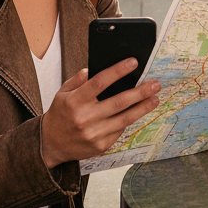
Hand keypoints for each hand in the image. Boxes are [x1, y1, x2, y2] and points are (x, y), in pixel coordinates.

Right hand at [41, 60, 160, 167]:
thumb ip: (79, 79)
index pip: (99, 82)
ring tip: (155, 98)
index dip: (118, 71)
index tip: (133, 62)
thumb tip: (95, 68)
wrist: (52, 144)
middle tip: (155, 84)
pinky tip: (138, 111)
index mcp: (75, 101)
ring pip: (124, 119)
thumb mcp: (63, 93)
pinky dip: (130, 119)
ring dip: (142, 108)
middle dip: (140, 92)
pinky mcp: (101, 146)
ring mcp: (94, 134)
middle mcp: (85, 118)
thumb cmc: (60, 114)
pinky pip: (120, 130)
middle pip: (118, 102)